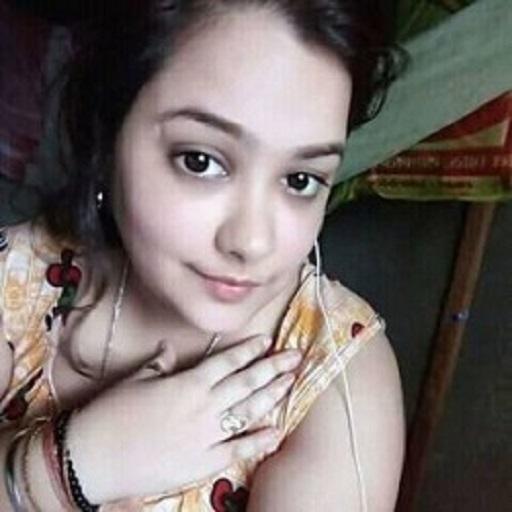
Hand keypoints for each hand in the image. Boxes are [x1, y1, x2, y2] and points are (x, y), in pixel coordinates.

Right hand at [66, 334, 302, 503]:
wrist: (93, 457)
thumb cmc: (111, 413)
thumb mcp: (136, 379)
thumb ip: (159, 363)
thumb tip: (170, 349)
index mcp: (187, 383)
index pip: (227, 361)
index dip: (249, 350)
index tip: (267, 340)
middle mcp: (203, 406)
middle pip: (246, 383)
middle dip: (273, 367)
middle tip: (295, 357)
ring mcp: (206, 435)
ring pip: (248, 411)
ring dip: (272, 395)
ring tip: (291, 383)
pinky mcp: (202, 463)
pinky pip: (237, 449)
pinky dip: (259, 440)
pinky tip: (277, 431)